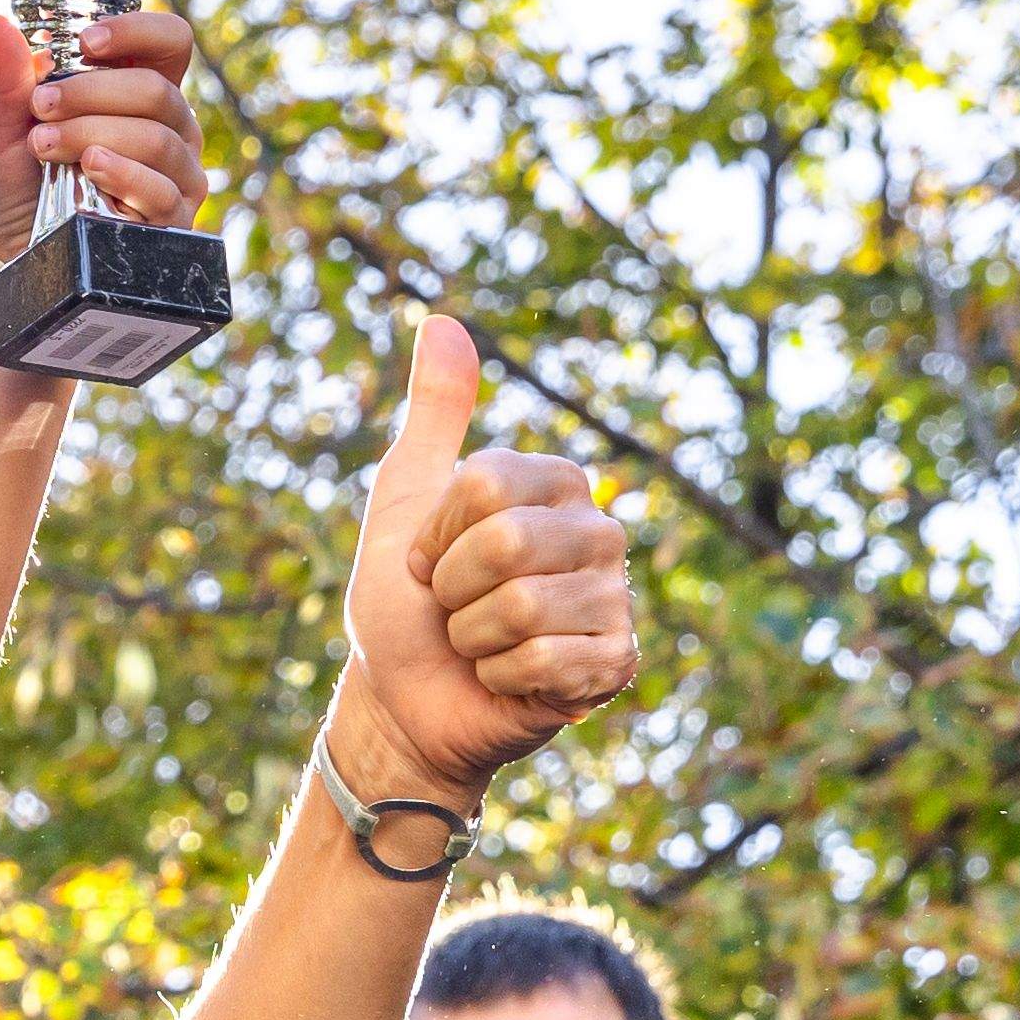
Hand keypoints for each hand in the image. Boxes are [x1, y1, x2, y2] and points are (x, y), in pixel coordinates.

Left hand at [0, 6, 201, 262]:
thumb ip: (9, 77)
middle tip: (41, 106)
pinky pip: (161, 189)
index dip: (137, 32)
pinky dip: (122, 173)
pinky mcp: (173, 219)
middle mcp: (172, 127)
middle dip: (91, 92)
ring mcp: (179, 173)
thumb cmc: (27, 182)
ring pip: (156, 138)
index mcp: (143, 91)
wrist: (20, 251)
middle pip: (156, 90)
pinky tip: (89, 167)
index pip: (170, 42)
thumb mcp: (10, 127)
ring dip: (93, 133)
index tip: (85, 42)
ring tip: (46, 144)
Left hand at [335, 318, 636, 803]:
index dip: (435, 533)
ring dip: (472, 637)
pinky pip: (546, 659)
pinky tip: (508, 678)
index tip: (430, 558)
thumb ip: (434, 413)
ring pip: (524, 606)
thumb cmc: (405, 599)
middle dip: (452, 589)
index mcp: (556, 483)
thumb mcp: (406, 495)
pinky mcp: (616, 662)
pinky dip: (501, 676)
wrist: (403, 699)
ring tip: (478, 642)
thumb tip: (441, 321)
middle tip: (453, 607)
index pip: (485, 485)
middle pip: (507, 543)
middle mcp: (598, 530)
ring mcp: (613, 598)